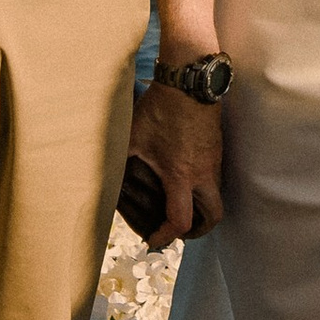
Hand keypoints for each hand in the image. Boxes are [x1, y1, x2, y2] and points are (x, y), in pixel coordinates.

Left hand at [134, 79, 224, 240]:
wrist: (189, 80)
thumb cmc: (160, 108)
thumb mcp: (133, 137)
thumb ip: (121, 162)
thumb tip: (102, 177)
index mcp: (181, 175)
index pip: (181, 221)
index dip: (166, 236)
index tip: (153, 238)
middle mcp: (203, 172)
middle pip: (213, 217)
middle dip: (198, 230)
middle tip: (178, 230)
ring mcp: (214, 160)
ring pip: (217, 197)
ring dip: (201, 209)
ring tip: (180, 206)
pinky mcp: (217, 148)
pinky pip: (216, 178)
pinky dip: (203, 189)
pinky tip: (185, 179)